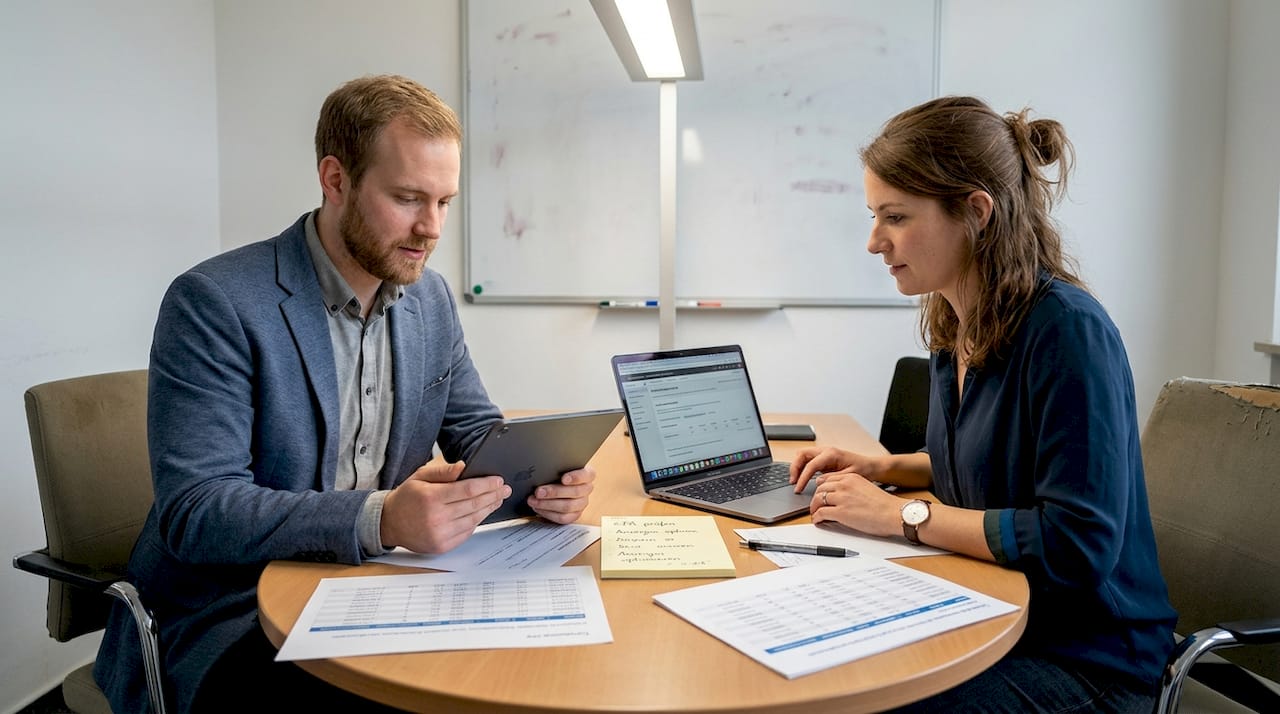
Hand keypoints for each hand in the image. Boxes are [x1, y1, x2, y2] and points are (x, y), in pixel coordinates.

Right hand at [380, 460, 510, 553]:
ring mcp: (440, 534)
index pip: (467, 490)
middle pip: (474, 505)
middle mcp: (436, 518)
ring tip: (497, 499)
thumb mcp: (421, 476)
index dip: (486, 485)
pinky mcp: (442, 546)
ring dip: (488, 509)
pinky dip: (477, 522)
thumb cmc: (407, 497)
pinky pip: (467, 532)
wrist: (390, 523)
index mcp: (431, 497)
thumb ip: (443, 470)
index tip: (498, 480)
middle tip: (504, 489)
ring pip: (474, 520)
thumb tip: (464, 467)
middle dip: (493, 495)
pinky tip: (482, 512)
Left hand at [526, 466, 595, 523]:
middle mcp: (586, 489)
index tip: (564, 479)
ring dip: (547, 504)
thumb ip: (554, 468)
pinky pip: (562, 518)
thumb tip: (542, 471)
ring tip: (533, 501)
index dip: (576, 477)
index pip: (586, 475)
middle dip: (554, 492)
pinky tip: (538, 508)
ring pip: (567, 507)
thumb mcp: (557, 467)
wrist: (554, 486)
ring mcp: (581, 504)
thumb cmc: (556, 473)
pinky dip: (548, 513)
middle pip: (575, 492)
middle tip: (538, 491)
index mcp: (587, 474)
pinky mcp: (574, 515)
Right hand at [789, 446, 883, 492]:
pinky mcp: (823, 458)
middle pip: (801, 454)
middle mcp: (826, 451)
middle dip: (794, 468)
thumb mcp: (849, 476)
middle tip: (793, 483)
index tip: (798, 488)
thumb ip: (833, 479)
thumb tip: (818, 482)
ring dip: (796, 467)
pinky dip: (802, 468)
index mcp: (831, 454)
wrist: (871, 466)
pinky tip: (802, 479)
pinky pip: (808, 460)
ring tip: (795, 481)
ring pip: (802, 456)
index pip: (810, 465)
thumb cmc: (863, 470)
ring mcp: (824, 453)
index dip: (802, 478)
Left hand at [809, 470, 901, 536]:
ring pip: (818, 499)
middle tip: (816, 505)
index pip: (827, 479)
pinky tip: (818, 520)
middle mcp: (844, 485)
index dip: (822, 488)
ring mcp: (841, 498)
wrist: (893, 513)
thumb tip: (841, 496)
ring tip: (815, 513)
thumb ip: (851, 488)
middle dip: (816, 497)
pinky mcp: (840, 512)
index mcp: (851, 477)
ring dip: (814, 507)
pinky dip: (816, 517)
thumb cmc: (884, 504)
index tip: (821, 494)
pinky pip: (821, 513)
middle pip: (820, 488)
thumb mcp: (865, 487)